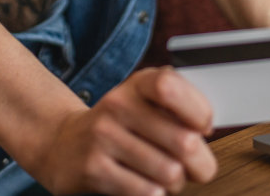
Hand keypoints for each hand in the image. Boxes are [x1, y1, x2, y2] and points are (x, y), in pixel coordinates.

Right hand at [31, 68, 216, 195]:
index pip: (171, 87)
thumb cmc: (118, 125)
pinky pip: (147, 192)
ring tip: (164, 175)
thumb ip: (178, 104)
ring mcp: (103, 137)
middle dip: (200, 163)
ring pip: (170, 173)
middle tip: (194, 165)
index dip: (198, 110)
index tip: (204, 127)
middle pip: (183, 141)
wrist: (63, 144)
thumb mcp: (143, 101)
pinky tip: (145, 183)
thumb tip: (206, 127)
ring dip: (176, 182)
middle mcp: (118, 105)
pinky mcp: (94, 169)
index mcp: (137, 84)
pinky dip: (155, 193)